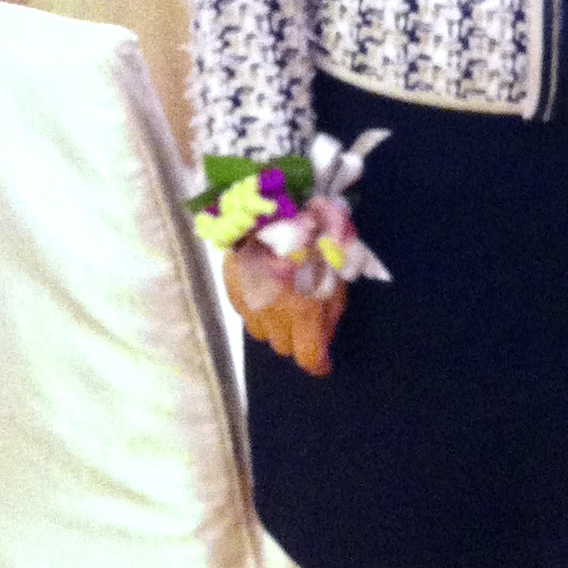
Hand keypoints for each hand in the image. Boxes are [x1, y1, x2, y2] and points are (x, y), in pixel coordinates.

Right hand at [223, 244, 344, 375]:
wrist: (270, 202)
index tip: (324, 362)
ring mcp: (248, 303)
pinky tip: (267, 292)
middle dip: (299, 338)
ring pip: (264, 335)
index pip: (308, 357)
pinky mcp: (231, 289)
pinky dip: (259, 312)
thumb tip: (324, 336)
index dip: (318, 364)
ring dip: (278, 327)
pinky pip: (247, 316)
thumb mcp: (336, 271)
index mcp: (302, 309)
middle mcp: (271, 313)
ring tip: (286, 303)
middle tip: (308, 319)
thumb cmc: (314, 233)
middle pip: (285, 347)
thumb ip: (332, 308)